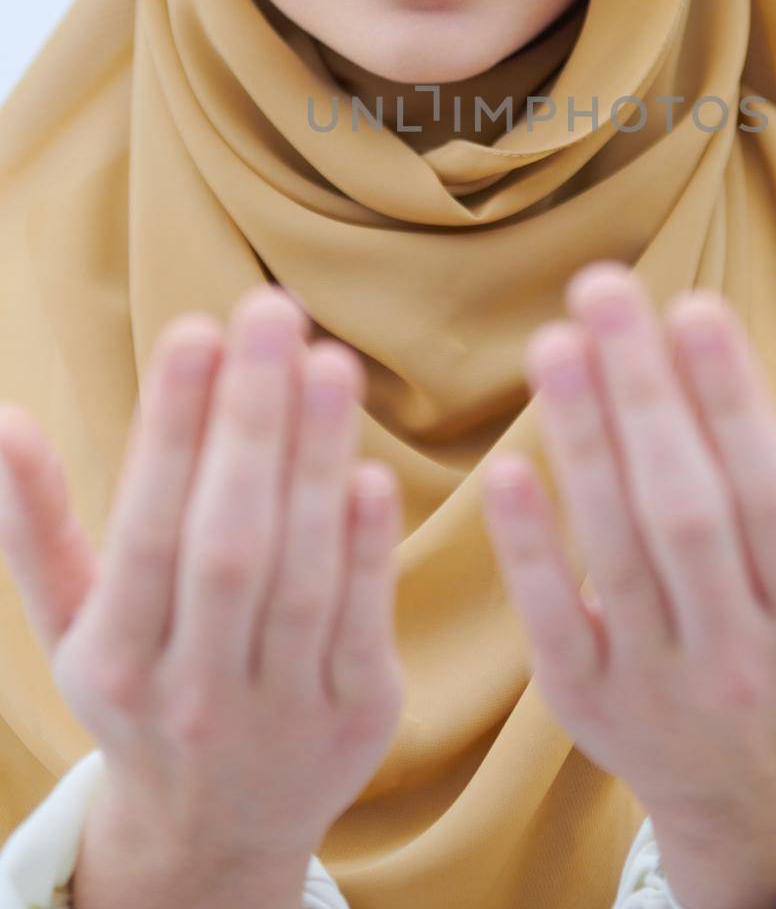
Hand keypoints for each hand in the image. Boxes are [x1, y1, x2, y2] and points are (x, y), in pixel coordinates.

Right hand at [0, 285, 403, 867]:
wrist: (215, 833)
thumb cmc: (143, 689)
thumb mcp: (75, 622)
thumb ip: (37, 524)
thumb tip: (5, 420)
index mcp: (117, 660)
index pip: (147, 530)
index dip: (171, 430)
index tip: (193, 329)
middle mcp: (194, 692)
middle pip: (227, 544)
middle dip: (251, 421)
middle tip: (272, 311)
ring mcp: (280, 710)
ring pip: (300, 577)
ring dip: (317, 463)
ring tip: (330, 362)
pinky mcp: (358, 716)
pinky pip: (362, 625)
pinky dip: (366, 549)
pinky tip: (370, 471)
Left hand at [481, 263, 775, 908]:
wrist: (747, 791)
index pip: (769, 495)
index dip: (731, 401)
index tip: (693, 306)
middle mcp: (737, 656)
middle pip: (684, 510)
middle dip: (644, 392)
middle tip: (603, 286)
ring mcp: (655, 682)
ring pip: (614, 549)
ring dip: (581, 439)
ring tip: (554, 342)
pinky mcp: (582, 699)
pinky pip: (548, 616)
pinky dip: (528, 544)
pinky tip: (508, 465)